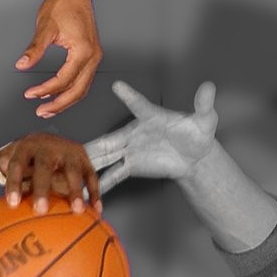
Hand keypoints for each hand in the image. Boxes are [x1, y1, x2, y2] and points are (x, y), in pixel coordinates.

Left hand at [0, 131, 101, 213]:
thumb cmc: (20, 160)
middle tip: (39, 210)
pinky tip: (96, 211)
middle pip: (45, 166)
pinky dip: (94, 194)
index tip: (12, 204)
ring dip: (75, 191)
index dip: (14, 182)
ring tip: (77, 211)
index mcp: (24, 148)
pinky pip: (91, 177)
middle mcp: (47, 147)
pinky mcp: (84, 160)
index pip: (17, 164)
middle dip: (43, 187)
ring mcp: (68, 152)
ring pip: (72, 171)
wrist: (49, 141)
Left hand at [20, 0, 100, 117]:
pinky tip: (59, 93)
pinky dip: (72, 89)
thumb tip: (23, 65)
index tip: (30, 94)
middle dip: (59, 104)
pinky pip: (84, 79)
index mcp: (84, 51)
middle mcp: (93, 56)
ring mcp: (95, 56)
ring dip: (66, 99)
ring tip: (49, 107)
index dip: (46, 90)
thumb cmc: (63, 5)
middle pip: (78, 90)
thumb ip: (34, 49)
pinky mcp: (92, 54)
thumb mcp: (45, 28)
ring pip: (83, 87)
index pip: (64, 79)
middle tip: (41, 111)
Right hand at [82, 81, 219, 187]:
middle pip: (110, 137)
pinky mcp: (132, 165)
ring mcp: (131, 149)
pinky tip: (85, 190)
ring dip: (88, 162)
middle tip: (69, 144)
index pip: (140, 105)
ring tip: (65, 168)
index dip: (130, 96)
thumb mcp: (204, 120)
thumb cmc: (196, 134)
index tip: (119, 86)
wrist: (194, 156)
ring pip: (106, 156)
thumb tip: (210, 86)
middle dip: (92, 143)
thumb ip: (204, 104)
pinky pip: (114, 174)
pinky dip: (100, 182)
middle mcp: (135, 132)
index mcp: (151, 117)